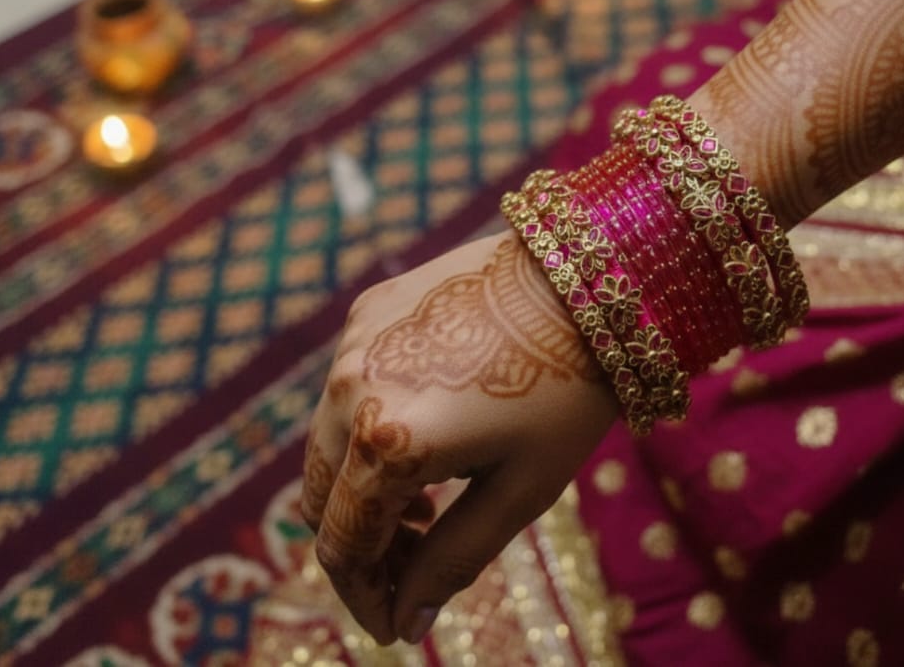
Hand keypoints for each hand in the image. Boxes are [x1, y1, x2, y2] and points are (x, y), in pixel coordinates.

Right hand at [300, 231, 618, 644]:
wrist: (585, 277)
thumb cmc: (567, 390)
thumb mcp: (520, 489)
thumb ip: (453, 558)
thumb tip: (406, 622)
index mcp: (388, 441)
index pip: (343, 546)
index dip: (364, 597)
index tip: (393, 626)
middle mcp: (350, 388)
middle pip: (318, 498)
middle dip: (358, 547)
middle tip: (413, 565)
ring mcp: (353, 343)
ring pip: (324, 443)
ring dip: (359, 488)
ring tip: (422, 505)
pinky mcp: (366, 310)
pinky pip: (345, 388)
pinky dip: (366, 429)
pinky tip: (424, 437)